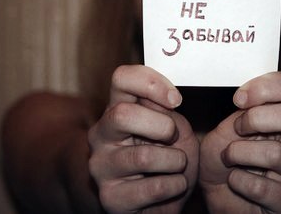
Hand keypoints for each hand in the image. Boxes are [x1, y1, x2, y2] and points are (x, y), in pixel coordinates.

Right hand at [88, 65, 198, 212]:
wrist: (160, 205)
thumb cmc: (169, 160)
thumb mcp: (175, 129)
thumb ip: (167, 111)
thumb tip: (165, 98)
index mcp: (117, 110)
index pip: (121, 78)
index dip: (151, 83)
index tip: (176, 100)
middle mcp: (101, 135)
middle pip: (122, 115)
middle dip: (162, 126)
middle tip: (174, 138)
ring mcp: (101, 167)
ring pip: (143, 156)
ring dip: (175, 161)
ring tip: (178, 166)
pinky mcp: (110, 199)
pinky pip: (154, 187)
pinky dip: (176, 185)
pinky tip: (173, 186)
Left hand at [199, 72, 280, 212]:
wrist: (219, 194)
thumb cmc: (226, 157)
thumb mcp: (228, 124)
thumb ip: (242, 108)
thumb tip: (246, 96)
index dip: (265, 87)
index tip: (239, 98)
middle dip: (258, 118)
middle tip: (237, 128)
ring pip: (276, 154)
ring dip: (240, 153)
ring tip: (228, 157)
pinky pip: (263, 188)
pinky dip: (239, 181)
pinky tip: (234, 180)